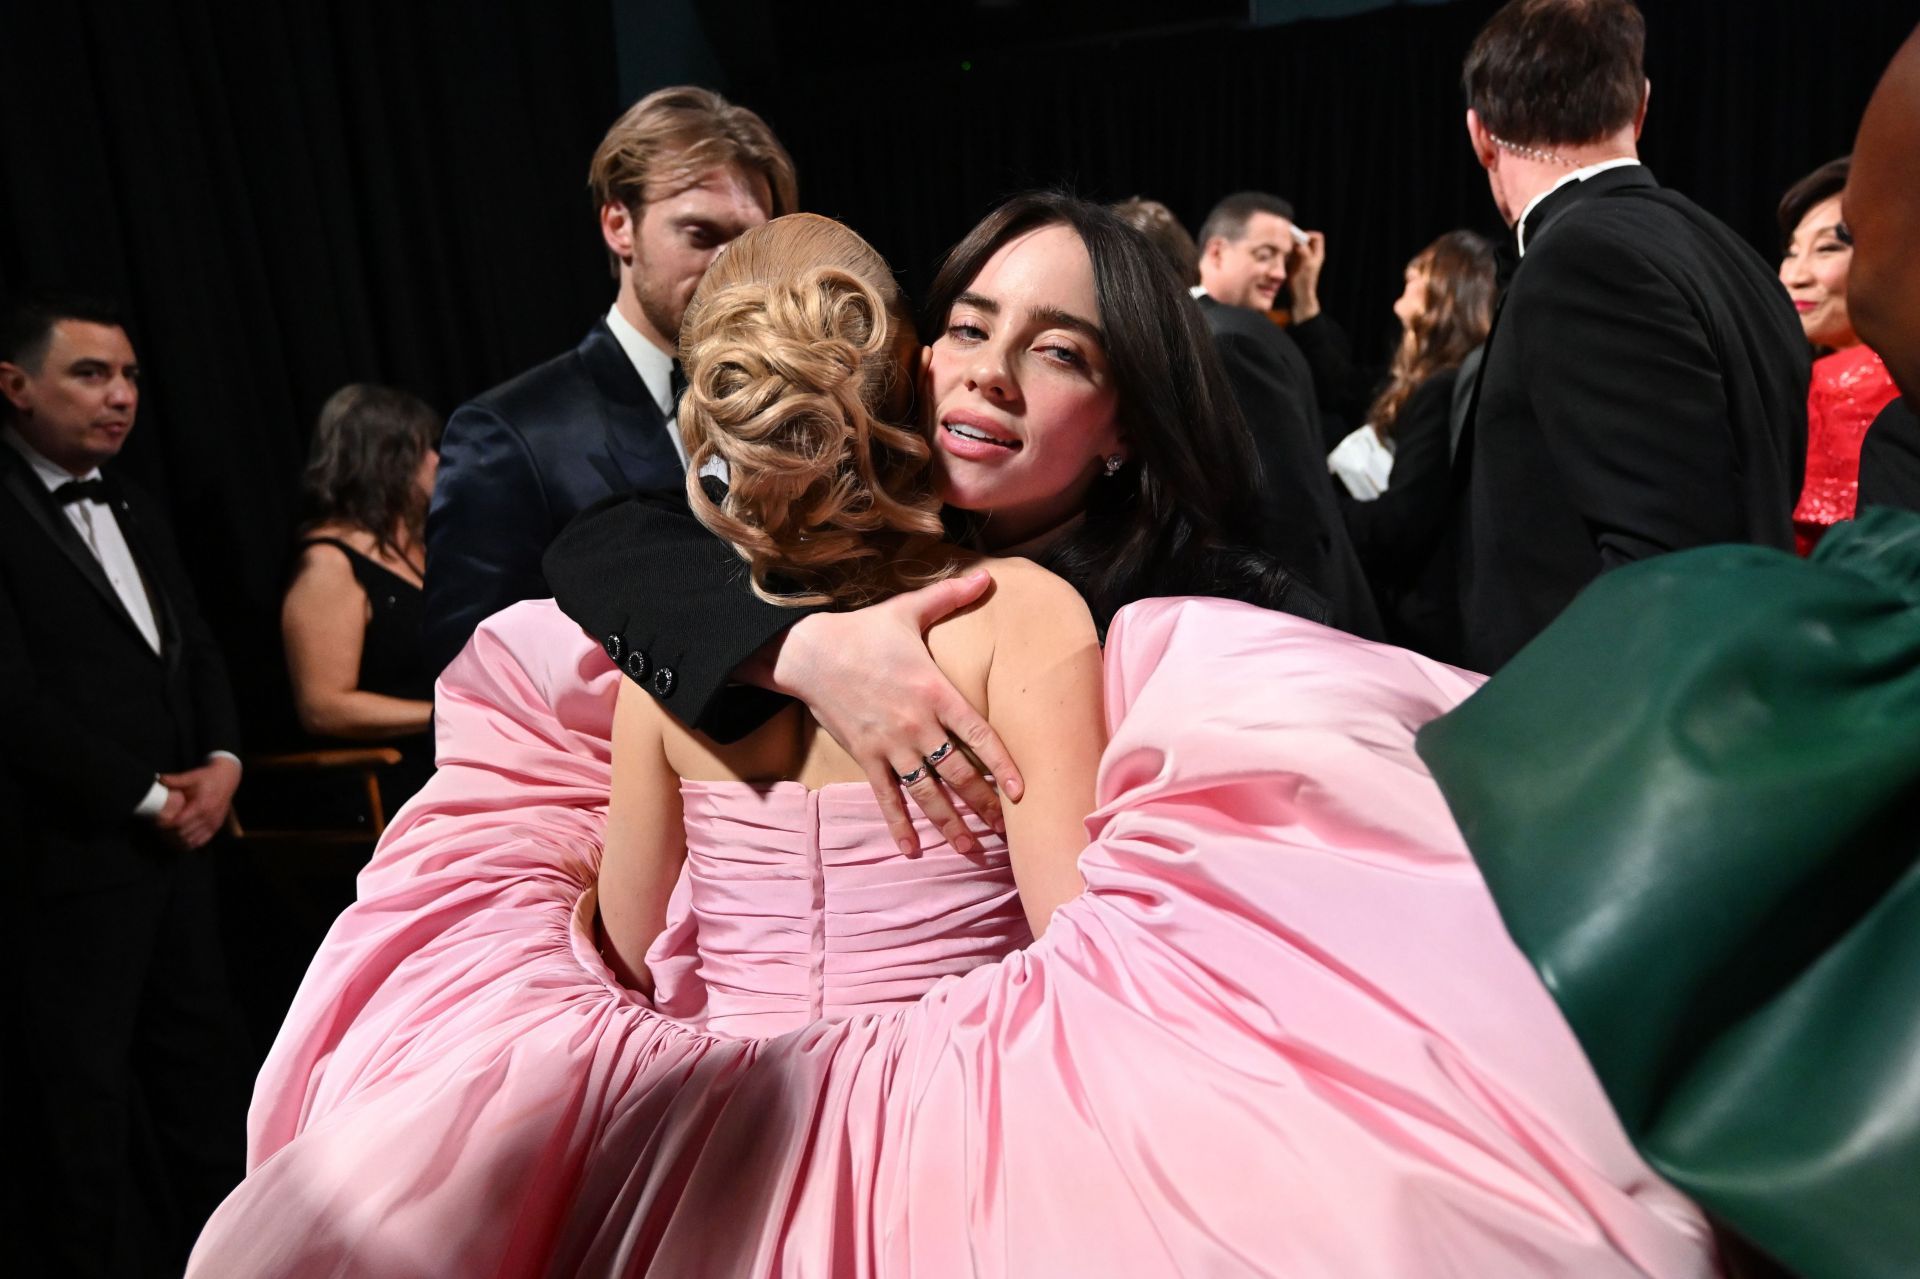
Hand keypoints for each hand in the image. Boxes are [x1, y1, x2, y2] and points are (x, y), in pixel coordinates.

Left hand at [155, 755, 241, 849]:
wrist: (227, 779)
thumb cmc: (208, 777)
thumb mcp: (191, 776)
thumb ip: (174, 780)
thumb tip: (157, 779)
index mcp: (201, 805)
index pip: (179, 822)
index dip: (166, 825)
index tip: (156, 821)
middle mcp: (208, 817)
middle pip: (183, 834)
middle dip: (169, 833)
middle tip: (159, 828)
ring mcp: (213, 824)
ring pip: (191, 841)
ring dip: (178, 840)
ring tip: (168, 834)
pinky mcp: (216, 827)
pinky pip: (200, 842)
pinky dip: (189, 843)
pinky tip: (181, 839)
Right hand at [770, 570, 1023, 855]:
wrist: (809, 651)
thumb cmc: (864, 630)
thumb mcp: (909, 610)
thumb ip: (951, 597)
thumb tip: (987, 575)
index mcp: (934, 691)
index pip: (978, 735)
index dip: (1001, 765)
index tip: (1020, 792)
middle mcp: (916, 725)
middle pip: (958, 774)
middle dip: (983, 806)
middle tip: (1006, 833)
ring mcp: (890, 745)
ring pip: (927, 794)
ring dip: (950, 826)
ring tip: (973, 852)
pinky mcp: (866, 757)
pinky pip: (886, 798)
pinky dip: (900, 826)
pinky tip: (914, 851)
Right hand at [1287, 229, 1325, 321]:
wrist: (1299, 295)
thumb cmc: (1305, 282)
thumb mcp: (1307, 265)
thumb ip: (1304, 252)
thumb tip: (1299, 241)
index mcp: (1318, 254)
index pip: (1317, 237)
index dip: (1308, 235)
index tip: (1299, 239)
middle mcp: (1310, 254)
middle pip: (1306, 239)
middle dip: (1298, 238)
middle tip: (1289, 241)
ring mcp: (1302, 258)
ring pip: (1297, 244)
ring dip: (1291, 244)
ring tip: (1285, 249)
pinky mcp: (1294, 262)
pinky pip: (1290, 251)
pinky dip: (1286, 251)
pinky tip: (1283, 255)